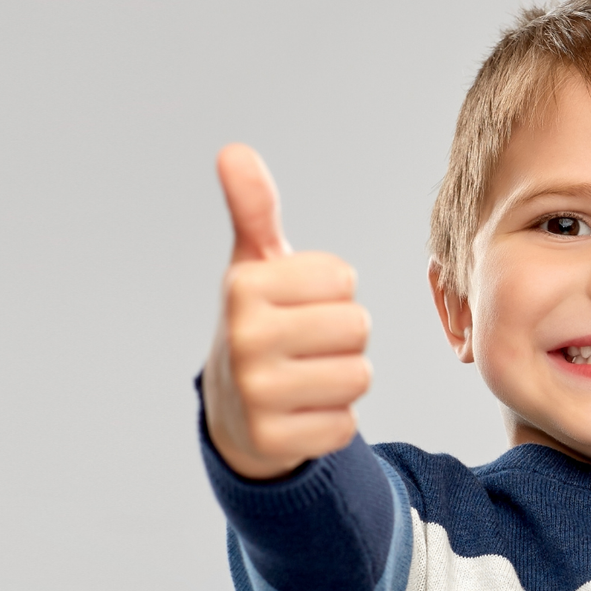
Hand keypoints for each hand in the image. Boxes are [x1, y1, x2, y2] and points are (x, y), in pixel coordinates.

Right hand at [202, 144, 371, 478]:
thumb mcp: (254, 266)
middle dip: (344, 337)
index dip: (333, 293)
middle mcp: (244, 338)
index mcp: (244, 287)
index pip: (343, 278)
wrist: (231, 411)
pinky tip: (302, 413)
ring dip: (344, 379)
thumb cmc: (259, 323)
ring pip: (359, 376)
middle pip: (357, 326)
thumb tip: (234, 150)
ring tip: (307, 378)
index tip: (300, 305)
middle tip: (307, 346)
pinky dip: (333, 421)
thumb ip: (255, 210)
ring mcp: (256, 394)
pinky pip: (346, 425)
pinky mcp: (274, 440)